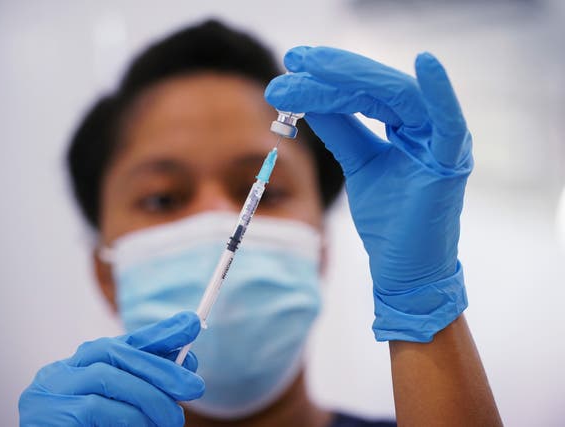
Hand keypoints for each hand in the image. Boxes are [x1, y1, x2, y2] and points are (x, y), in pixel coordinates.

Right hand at [19, 311, 203, 425]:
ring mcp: (55, 390)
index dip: (160, 331)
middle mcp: (64, 371)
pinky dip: (129, 417)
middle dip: (162, 367)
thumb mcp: (119, 405)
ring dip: (150, 398)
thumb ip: (143, 383)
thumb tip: (184, 365)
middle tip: (194, 386)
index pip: (125, 341)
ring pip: (110, 378)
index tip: (191, 323)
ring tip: (172, 420)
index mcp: (81, 365)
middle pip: (117, 353)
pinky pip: (98, 407)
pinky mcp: (53, 414)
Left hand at [265, 47, 470, 341]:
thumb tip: (308, 94)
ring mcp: (442, 143)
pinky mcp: (450, 164)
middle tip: (293, 59)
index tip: (291, 63)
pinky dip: (440, 93)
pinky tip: (425, 63)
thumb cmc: (389, 220)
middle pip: (380, 87)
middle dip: (334, 70)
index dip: (329, 76)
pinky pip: (448, 124)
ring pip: (398, 96)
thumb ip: (341, 129)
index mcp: (409, 126)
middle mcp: (428, 127)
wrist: (404, 270)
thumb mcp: (359, 164)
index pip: (366, 91)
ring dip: (353, 77)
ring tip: (311, 65)